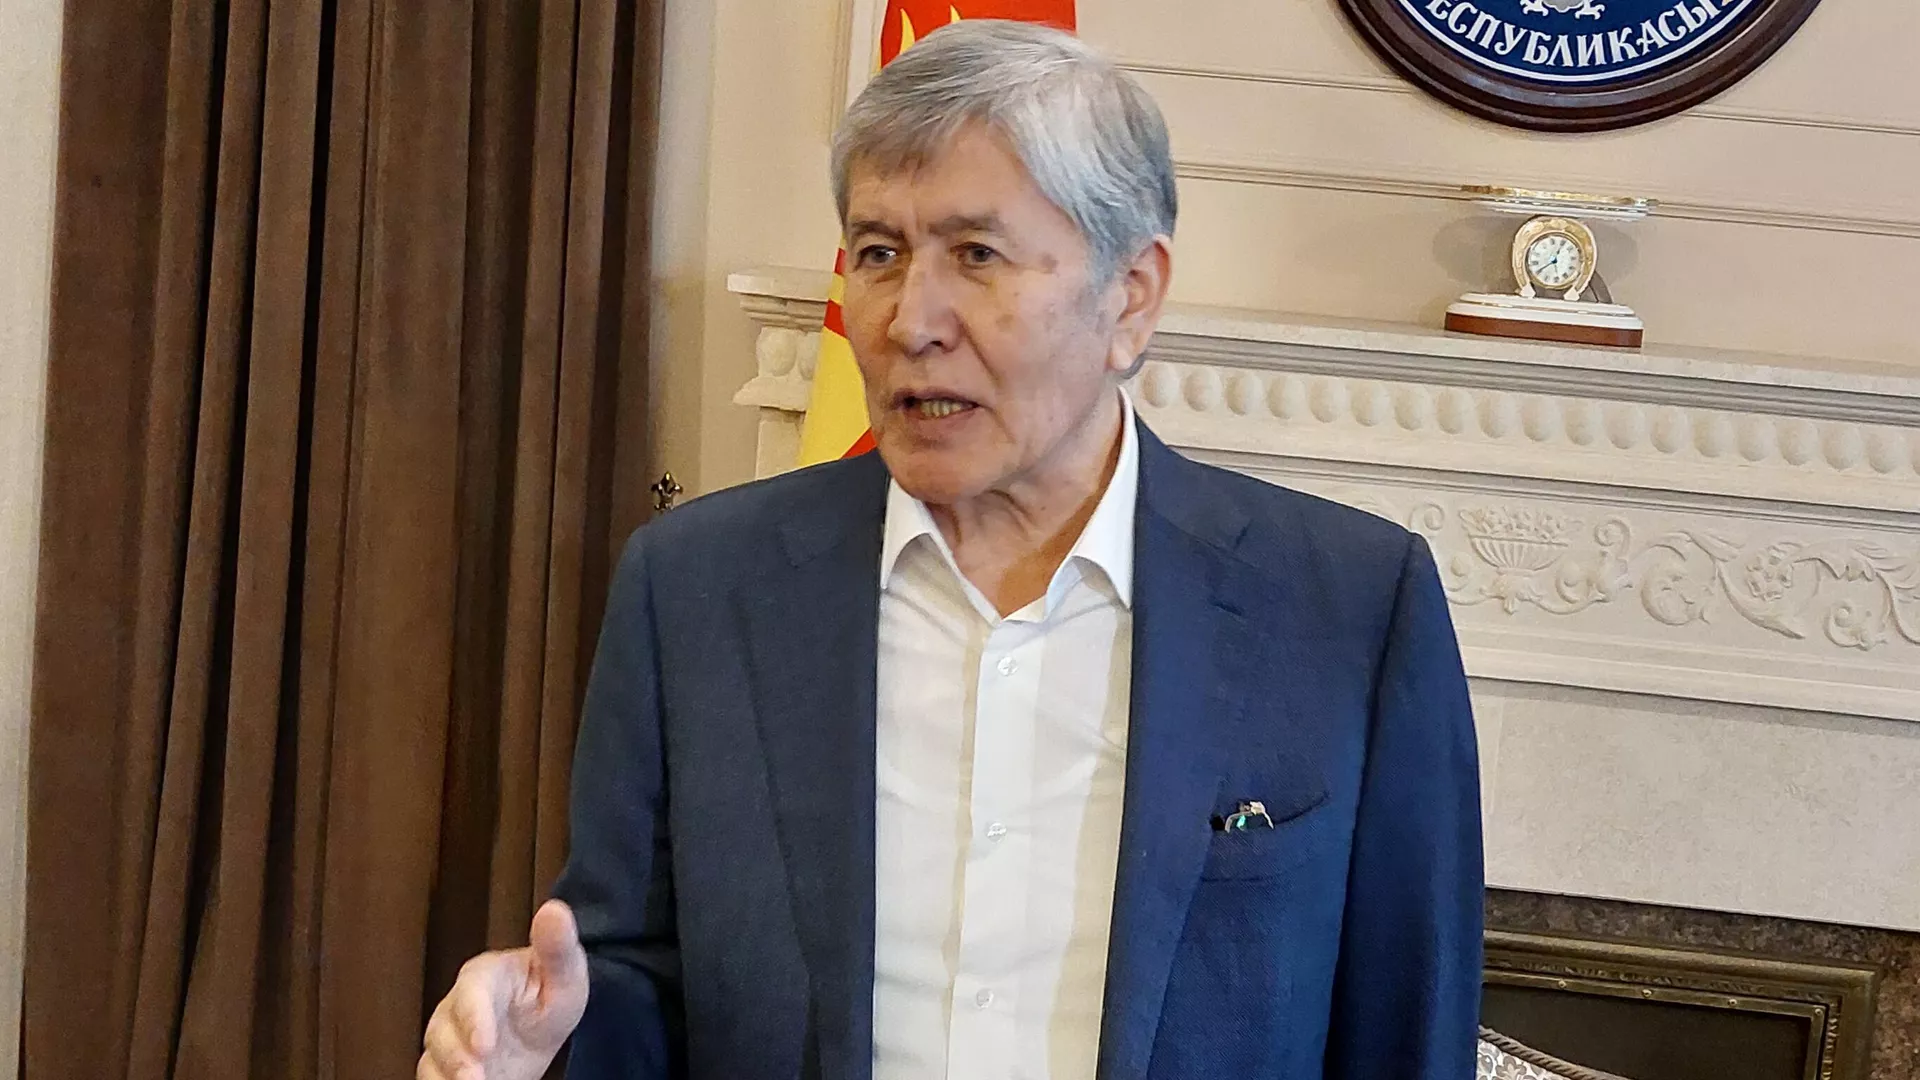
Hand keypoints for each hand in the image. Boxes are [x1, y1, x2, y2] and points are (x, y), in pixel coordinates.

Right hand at [419, 900, 588, 1079]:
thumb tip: (554, 909)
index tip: (484, 1045)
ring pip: (434, 1057)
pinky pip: (432, 1077)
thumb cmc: (551, 993)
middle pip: (444, 1030)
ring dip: (447, 1078)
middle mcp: (457, 1005)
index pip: (472, 992)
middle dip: (456, 1057)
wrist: (539, 1028)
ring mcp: (447, 1036)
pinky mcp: (444, 1064)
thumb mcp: (566, 973)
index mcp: (485, 975)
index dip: (474, 1018)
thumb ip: (558, 946)